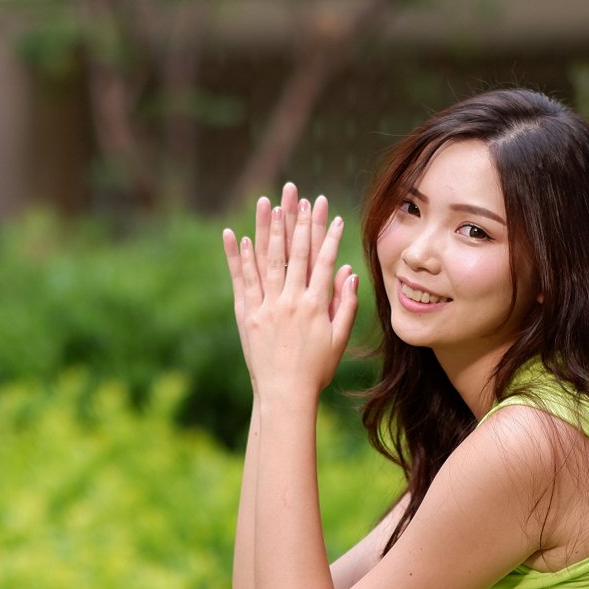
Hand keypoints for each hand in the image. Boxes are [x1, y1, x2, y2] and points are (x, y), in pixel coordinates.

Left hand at [222, 184, 358, 405]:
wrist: (284, 394)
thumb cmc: (316, 370)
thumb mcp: (338, 339)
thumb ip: (345, 305)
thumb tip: (349, 272)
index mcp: (315, 306)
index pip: (323, 261)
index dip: (327, 235)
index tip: (331, 213)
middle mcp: (289, 301)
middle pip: (295, 253)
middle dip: (298, 220)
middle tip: (299, 194)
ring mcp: (266, 307)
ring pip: (267, 260)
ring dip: (268, 229)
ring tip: (269, 202)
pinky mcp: (246, 315)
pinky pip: (242, 281)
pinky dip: (239, 258)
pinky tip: (239, 235)